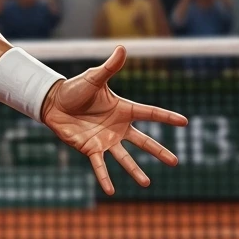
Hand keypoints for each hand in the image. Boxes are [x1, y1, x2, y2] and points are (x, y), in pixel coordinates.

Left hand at [41, 46, 187, 194]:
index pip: (150, 113)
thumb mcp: (94, 78)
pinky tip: (110, 191)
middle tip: (175, 162)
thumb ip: (110, 67)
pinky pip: (99, 166)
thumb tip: (122, 47)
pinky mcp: (90, 148)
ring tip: (147, 183)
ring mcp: (105, 139)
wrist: (52, 102)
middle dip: (159, 152)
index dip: (167, 117)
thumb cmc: (74, 88)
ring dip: (135, 171)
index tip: (185, 122)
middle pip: (143, 141)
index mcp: (123, 109)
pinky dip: (104, 178)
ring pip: (124, 158)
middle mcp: (118, 127)